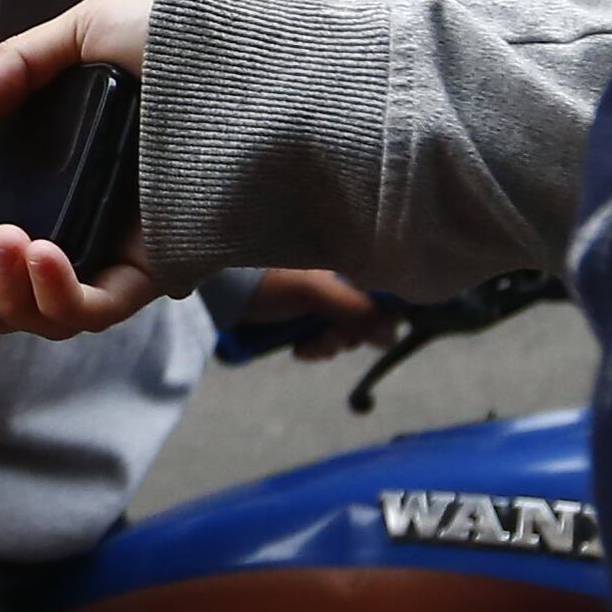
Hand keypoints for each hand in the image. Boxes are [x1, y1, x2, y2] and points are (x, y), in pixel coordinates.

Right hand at [0, 0, 167, 339]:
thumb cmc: (181, 37)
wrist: (250, 60)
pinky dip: (60, 295)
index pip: (0, 240)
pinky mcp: (158, 269)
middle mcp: (87, 221)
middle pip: (14, 295)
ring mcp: (121, 250)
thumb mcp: (89, 31)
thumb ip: (19, 64)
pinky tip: (40, 256)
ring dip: (9, 297)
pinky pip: (99, 308)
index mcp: (64, 174)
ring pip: (49, 315)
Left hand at [237, 267, 396, 358]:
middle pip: (363, 316)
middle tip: (325, 338)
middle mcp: (336, 277)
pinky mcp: (299, 314)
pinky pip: (320, 336)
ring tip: (306, 346)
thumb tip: (394, 336)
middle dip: (346, 335)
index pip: (381, 291)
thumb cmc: (268, 279)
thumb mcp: (315, 292)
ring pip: (341, 330)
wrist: (218, 289)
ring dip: (328, 344)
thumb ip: (357, 310)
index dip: (379, 316)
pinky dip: (314, 347)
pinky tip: (298, 349)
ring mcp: (317, 296)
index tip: (368, 332)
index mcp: (344, 262)